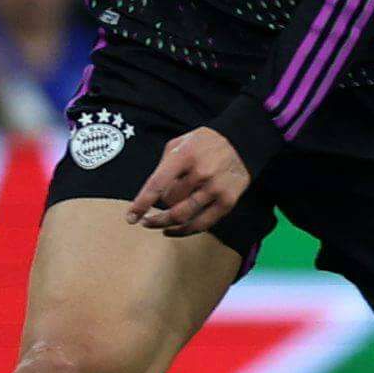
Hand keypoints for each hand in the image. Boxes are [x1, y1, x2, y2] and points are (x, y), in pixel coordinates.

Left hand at [128, 128, 249, 235]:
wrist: (243, 142)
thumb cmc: (205, 143)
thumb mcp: (179, 143)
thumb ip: (163, 166)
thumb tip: (153, 193)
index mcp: (184, 156)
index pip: (157, 185)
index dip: (141, 204)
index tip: (130, 217)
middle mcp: (201, 173)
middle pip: (169, 203)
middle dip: (155, 212)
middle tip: (146, 219)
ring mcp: (216, 188)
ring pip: (184, 216)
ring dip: (166, 223)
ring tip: (158, 225)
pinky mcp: (228, 200)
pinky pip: (203, 223)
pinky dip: (185, 231)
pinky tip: (174, 230)